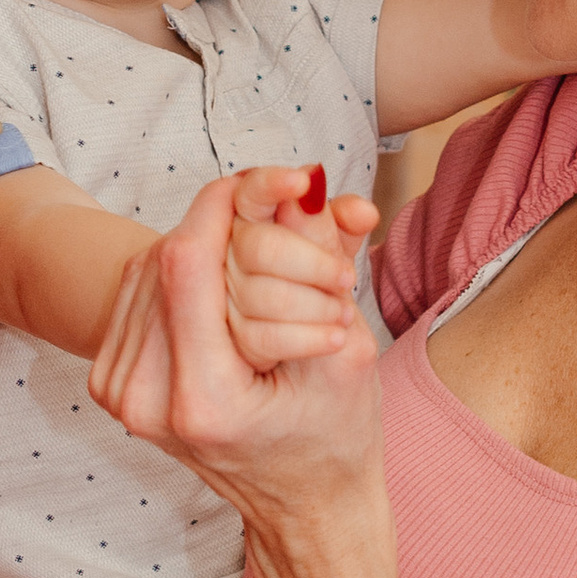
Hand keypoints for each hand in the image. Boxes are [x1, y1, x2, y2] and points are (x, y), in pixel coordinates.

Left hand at [89, 171, 385, 533]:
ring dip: (204, 248)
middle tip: (279, 225)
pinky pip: (140, 294)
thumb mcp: (348, 351)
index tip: (269, 181)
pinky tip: (223, 289)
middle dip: (226, 227)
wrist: (302, 506)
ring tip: (260, 265)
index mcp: (203, 402)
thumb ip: (323, 263)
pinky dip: (183, 274)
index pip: (188, 262)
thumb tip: (305, 183)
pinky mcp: (111, 383)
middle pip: (165, 258)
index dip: (227, 204)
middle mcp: (144, 400)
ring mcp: (119, 394)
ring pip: (148, 268)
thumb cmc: (335, 440)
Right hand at [224, 163, 378, 373]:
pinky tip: (333, 340)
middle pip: (255, 246)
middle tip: (346, 278)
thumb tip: (361, 210)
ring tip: (343, 315)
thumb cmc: (329, 328)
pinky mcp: (225, 350)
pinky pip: (256, 336)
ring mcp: (215, 306)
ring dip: (312, 303)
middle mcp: (222, 262)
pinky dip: (304, 338)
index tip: (302, 181)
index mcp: (249, 227)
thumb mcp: (334, 275)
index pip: (246, 193)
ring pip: (255, 292)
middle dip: (311, 261)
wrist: (327, 397)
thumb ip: (336, 237)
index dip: (269, 183)